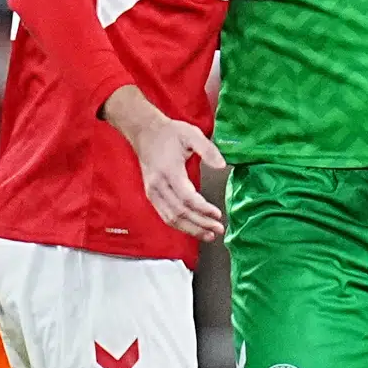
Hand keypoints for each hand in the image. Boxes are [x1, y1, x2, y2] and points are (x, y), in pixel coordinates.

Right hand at [104, 87, 226, 240]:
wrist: (145, 132)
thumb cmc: (171, 133)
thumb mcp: (192, 134)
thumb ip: (208, 150)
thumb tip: (222, 166)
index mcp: (169, 171)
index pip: (187, 197)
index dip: (202, 209)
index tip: (218, 214)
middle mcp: (158, 185)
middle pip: (179, 212)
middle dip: (200, 224)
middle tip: (218, 229)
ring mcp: (153, 192)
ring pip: (171, 218)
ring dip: (190, 229)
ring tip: (208, 234)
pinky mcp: (152, 195)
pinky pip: (165, 215)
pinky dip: (179, 225)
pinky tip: (192, 228)